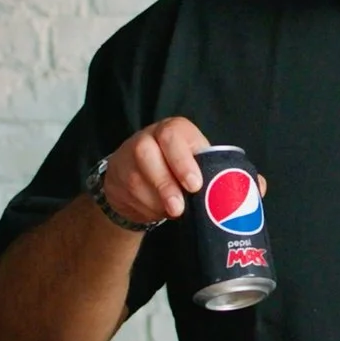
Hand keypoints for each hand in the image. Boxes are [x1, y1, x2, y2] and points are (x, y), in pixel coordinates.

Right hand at [99, 117, 214, 226]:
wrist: (145, 171)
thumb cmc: (179, 166)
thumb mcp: (195, 160)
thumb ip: (205, 168)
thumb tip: (224, 191)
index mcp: (172, 129)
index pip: (172, 136)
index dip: (183, 162)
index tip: (195, 185)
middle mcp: (147, 137)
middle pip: (146, 153)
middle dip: (164, 184)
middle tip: (178, 207)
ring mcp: (128, 155)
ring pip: (136, 178)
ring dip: (156, 200)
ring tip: (172, 212)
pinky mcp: (115, 175)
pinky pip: (129, 194)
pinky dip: (146, 207)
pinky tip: (156, 210)